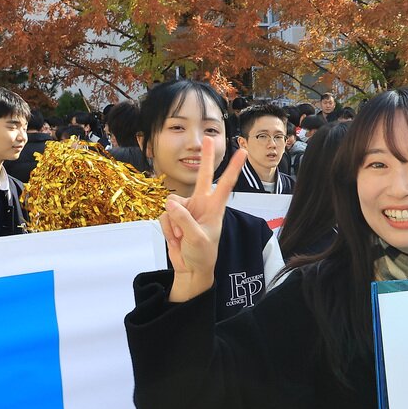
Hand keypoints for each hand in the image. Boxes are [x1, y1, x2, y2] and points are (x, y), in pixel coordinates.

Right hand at [162, 137, 246, 301]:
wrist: (190, 269)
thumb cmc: (202, 255)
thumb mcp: (196, 239)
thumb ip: (184, 220)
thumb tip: (170, 204)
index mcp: (215, 208)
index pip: (225, 184)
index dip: (233, 168)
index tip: (243, 152)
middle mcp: (201, 204)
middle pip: (202, 176)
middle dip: (205, 158)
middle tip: (208, 139)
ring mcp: (186, 209)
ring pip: (172, 202)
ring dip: (173, 221)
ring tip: (182, 236)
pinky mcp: (173, 217)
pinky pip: (164, 215)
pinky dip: (167, 228)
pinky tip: (175, 238)